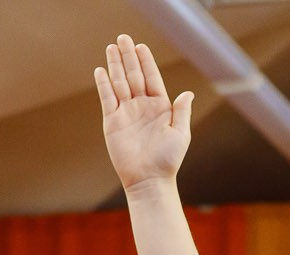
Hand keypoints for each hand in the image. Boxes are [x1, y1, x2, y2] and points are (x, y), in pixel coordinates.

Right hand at [95, 34, 194, 191]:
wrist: (149, 180)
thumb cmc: (168, 160)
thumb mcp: (180, 134)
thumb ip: (181, 112)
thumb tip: (187, 93)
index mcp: (160, 107)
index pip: (152, 78)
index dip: (146, 62)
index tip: (141, 47)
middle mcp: (142, 106)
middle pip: (134, 75)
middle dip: (128, 57)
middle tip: (123, 38)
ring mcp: (126, 112)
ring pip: (120, 83)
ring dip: (115, 65)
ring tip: (111, 47)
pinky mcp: (112, 121)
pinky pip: (107, 98)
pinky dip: (104, 84)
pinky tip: (101, 70)